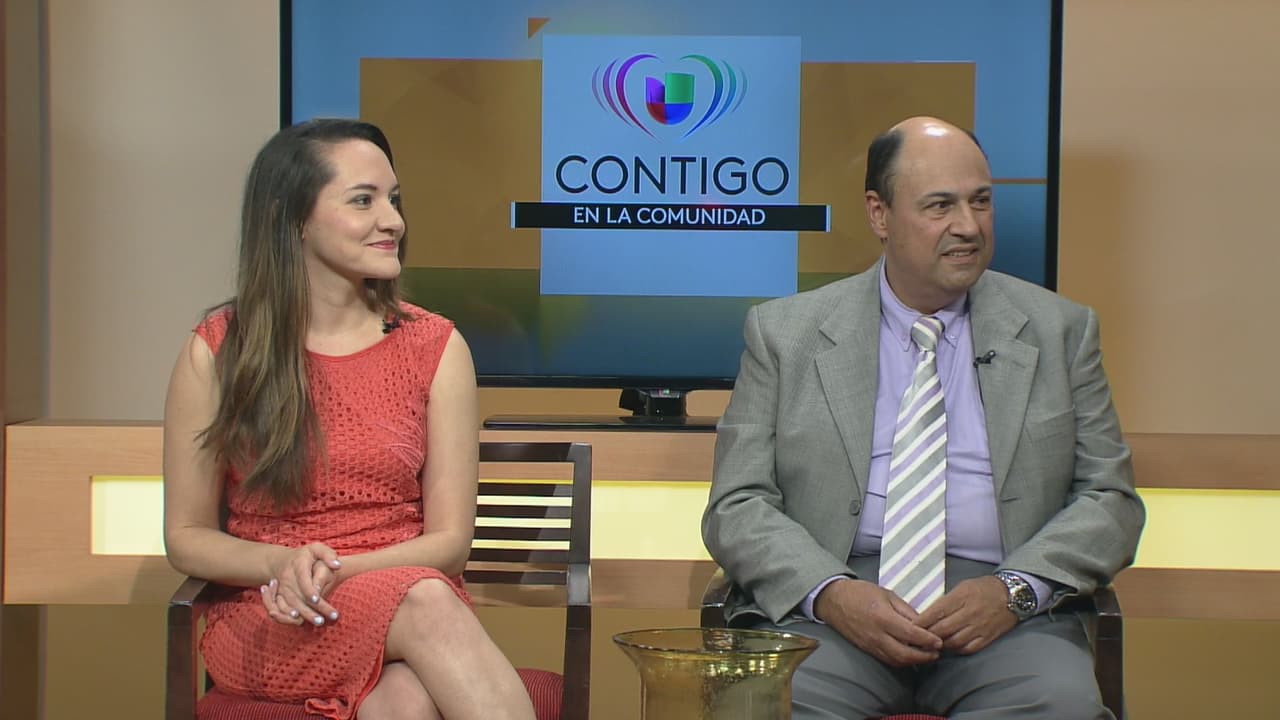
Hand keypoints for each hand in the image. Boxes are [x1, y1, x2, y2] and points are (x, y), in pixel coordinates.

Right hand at [259, 543, 342, 625]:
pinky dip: (290, 618)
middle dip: (310, 610)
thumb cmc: (306, 555)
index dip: (309, 591)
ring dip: (303, 615)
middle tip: (324, 619)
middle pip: (297, 597)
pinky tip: (302, 623)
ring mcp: (281, 589)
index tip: (318, 599)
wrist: (283, 561)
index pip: (303, 580)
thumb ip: (328, 554)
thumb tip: (337, 565)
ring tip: (318, 622)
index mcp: (298, 565)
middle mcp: (287, 578)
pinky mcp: (278, 597)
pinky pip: (281, 610)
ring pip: (290, 606)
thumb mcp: (317, 548)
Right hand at [814, 578, 942, 666]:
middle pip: (905, 654)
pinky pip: (887, 659)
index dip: (927, 640)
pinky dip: (902, 661)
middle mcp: (877, 635)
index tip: (939, 641)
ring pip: (896, 660)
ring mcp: (871, 645)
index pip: (911, 634)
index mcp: (883, 617)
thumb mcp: (887, 594)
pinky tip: (910, 656)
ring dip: (914, 661)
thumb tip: (924, 623)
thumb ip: (906, 610)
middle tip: (936, 652)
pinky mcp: (867, 649)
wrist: (834, 600)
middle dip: (924, 656)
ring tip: (927, 656)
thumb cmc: (861, 593)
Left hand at [914, 575, 1016, 654]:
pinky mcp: (988, 637)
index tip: (910, 626)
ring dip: (940, 644)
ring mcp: (980, 627)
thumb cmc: (984, 588)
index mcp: (962, 597)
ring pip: (953, 641)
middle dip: (927, 635)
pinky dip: (956, 650)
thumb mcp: (962, 587)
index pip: (936, 612)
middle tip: (916, 639)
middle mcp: (970, 613)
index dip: (921, 622)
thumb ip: (946, 601)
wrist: (1013, 595)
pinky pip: (968, 648)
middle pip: (942, 629)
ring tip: (931, 643)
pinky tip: (949, 647)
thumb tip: (928, 615)